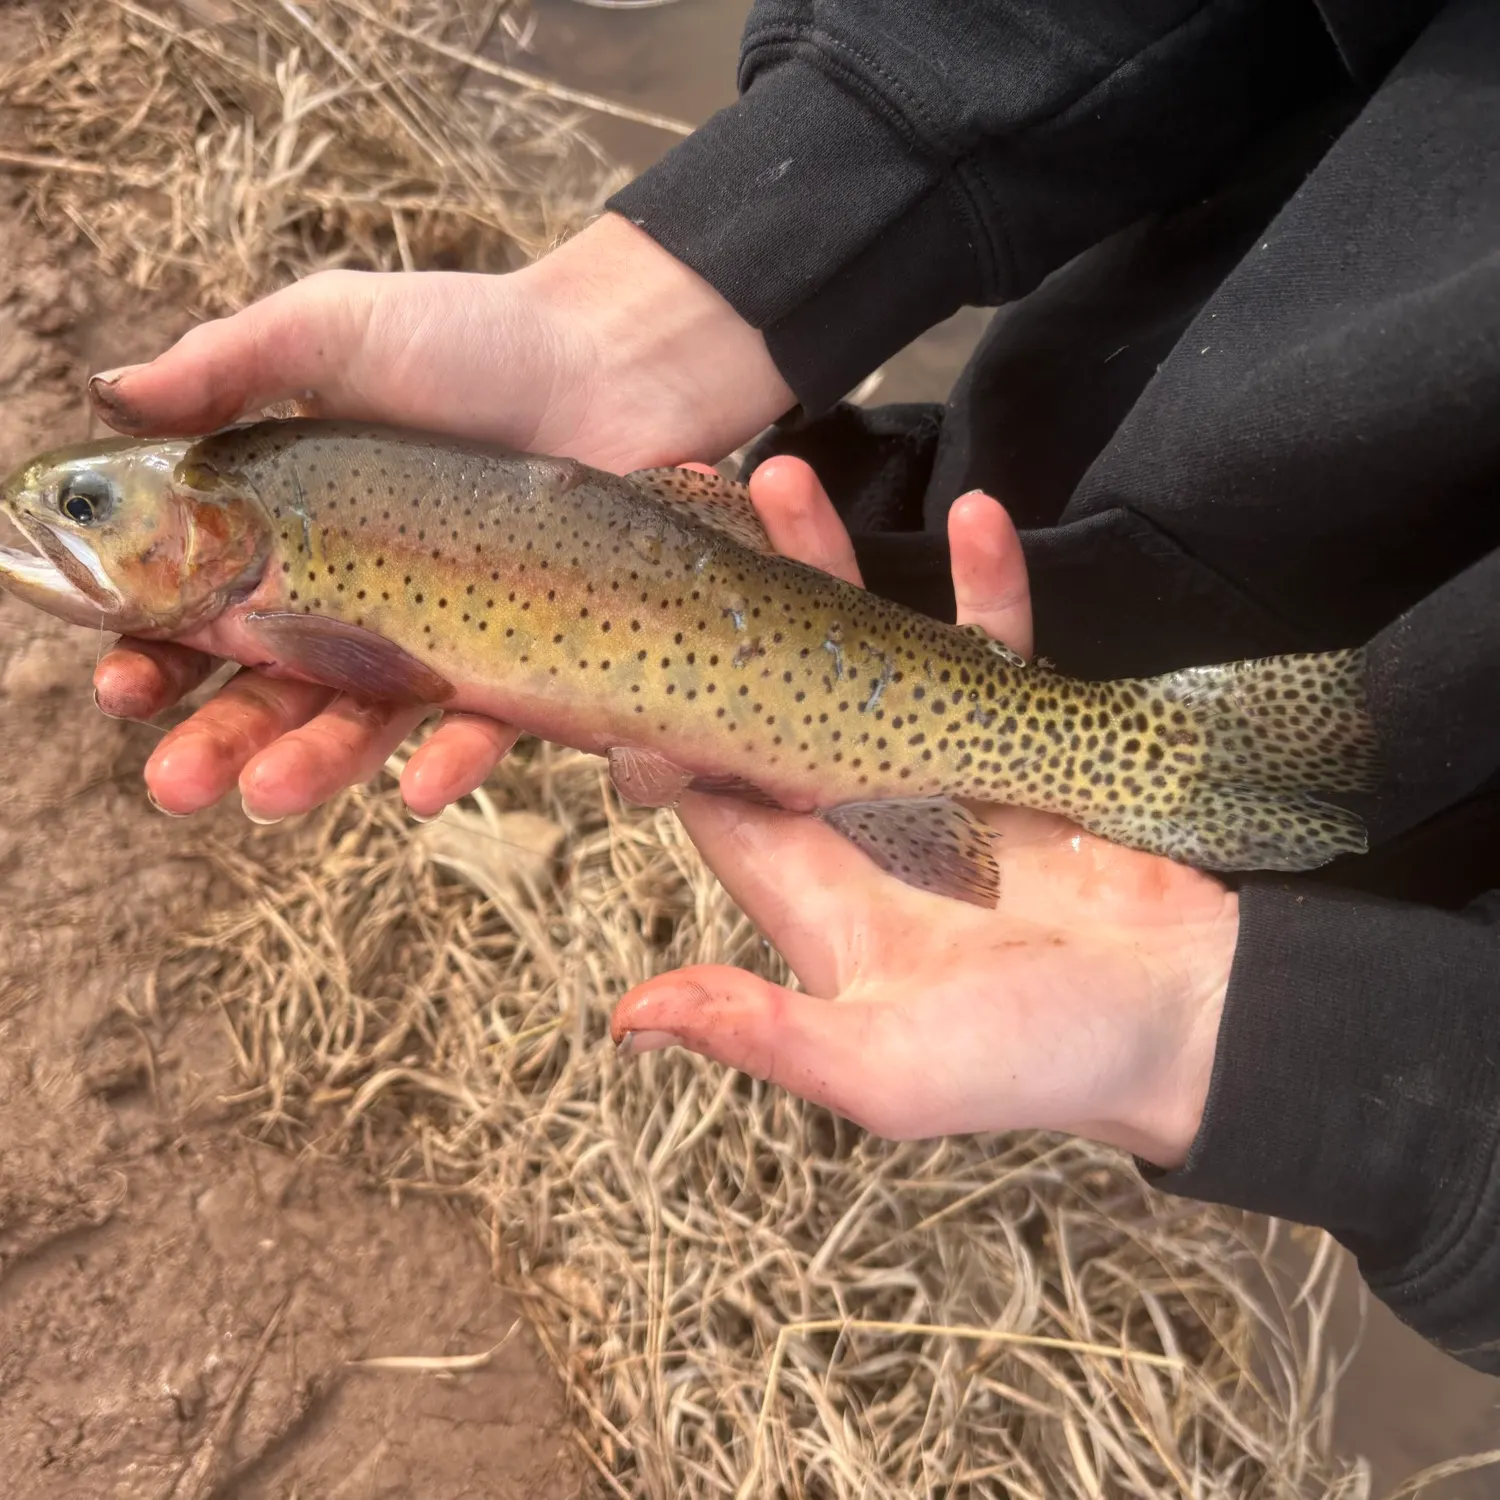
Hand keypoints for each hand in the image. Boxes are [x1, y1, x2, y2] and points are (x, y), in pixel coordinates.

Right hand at [90, 214, 794, 819]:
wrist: (612, 363)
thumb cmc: (471, 338)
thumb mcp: (334, 328)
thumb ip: (227, 363)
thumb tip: (109, 392)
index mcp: (290, 529)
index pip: (203, 608)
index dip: (156, 652)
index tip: (122, 685)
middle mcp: (355, 597)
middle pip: (272, 689)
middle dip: (217, 739)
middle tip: (175, 783)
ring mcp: (438, 636)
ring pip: (363, 724)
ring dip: (312, 766)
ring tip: (269, 796)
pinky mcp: (520, 661)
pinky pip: (483, 724)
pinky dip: (452, 759)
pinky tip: (422, 788)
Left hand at [611, 463, 1235, 1168]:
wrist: (1191, 1026)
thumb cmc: (1035, 1063)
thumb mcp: (886, 1070)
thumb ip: (765, 1034)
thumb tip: (627, 1018)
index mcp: (816, 887)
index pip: (711, 791)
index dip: (660, 723)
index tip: (618, 633)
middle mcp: (864, 820)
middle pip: (775, 695)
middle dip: (736, 608)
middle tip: (692, 508)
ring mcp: (943, 772)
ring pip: (871, 653)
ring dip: (836, 569)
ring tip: (788, 477)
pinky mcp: (1023, 744)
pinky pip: (996, 649)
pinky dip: (986, 587)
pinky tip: (977, 514)